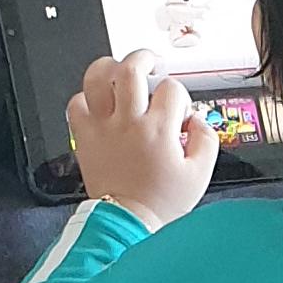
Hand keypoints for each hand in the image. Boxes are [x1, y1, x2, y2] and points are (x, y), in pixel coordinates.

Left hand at [67, 50, 218, 229]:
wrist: (127, 223)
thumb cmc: (160, 203)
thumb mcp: (200, 174)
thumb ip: (206, 140)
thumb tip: (198, 120)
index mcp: (159, 129)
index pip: (172, 89)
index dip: (179, 95)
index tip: (178, 111)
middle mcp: (129, 122)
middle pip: (132, 68)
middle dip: (144, 58)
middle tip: (151, 63)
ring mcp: (103, 128)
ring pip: (98, 77)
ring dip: (109, 67)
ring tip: (119, 70)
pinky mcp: (85, 138)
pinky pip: (76, 104)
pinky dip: (85, 98)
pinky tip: (98, 103)